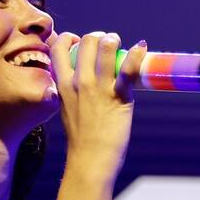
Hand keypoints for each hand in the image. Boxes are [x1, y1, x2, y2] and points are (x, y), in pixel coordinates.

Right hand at [46, 29, 146, 180]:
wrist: (89, 161)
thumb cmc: (81, 140)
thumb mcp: (67, 110)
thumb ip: (72, 92)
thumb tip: (82, 81)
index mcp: (62, 85)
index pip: (58, 47)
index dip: (70, 38)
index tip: (79, 43)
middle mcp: (79, 82)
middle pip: (87, 41)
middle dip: (99, 37)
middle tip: (108, 46)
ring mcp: (98, 88)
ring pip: (106, 46)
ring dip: (115, 41)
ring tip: (121, 47)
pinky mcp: (118, 97)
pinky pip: (129, 69)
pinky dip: (137, 54)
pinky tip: (141, 48)